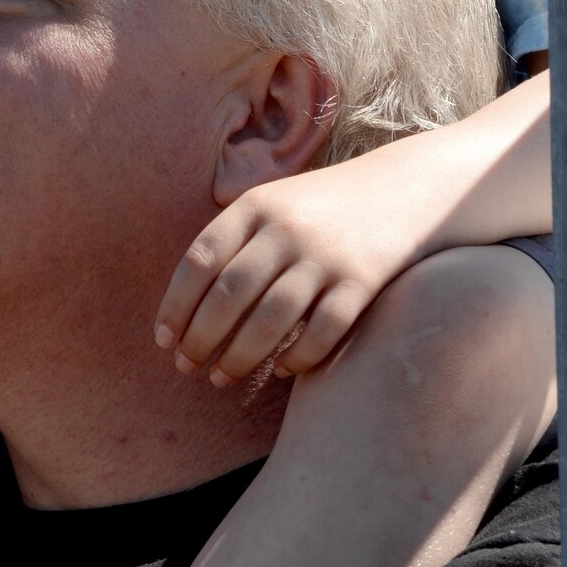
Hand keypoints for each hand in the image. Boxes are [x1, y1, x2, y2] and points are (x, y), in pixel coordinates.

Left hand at [154, 161, 429, 384]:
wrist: (403, 189)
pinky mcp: (362, 281)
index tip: (163, 340)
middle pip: (229, 296)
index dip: (176, 304)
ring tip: (220, 377)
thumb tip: (185, 303)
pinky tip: (282, 372)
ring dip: (239, 357)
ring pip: (271, 321)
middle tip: (186, 367)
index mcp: (254, 207)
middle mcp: (285, 229)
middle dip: (201, 338)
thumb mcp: (272, 203)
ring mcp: (325, 256)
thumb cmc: (321, 207)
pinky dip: (298, 358)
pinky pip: (322, 332)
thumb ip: (232, 239)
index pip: (200, 261)